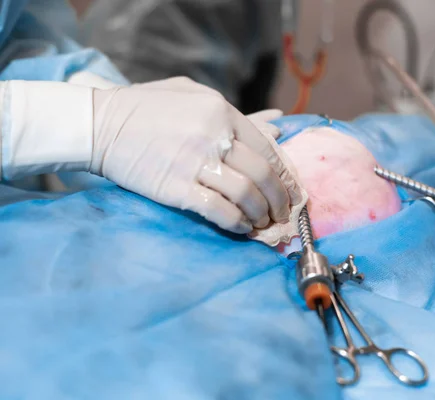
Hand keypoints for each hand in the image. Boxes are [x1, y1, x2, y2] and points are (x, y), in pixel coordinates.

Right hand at [91, 78, 299, 232]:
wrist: (99, 124)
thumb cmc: (145, 107)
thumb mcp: (190, 94)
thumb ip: (228, 112)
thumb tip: (269, 129)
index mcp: (221, 112)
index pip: (267, 149)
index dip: (285, 175)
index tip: (291, 191)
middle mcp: (214, 136)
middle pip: (262, 174)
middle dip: (279, 199)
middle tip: (283, 213)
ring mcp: (194, 163)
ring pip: (245, 195)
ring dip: (261, 214)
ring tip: (264, 224)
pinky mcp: (175, 188)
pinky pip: (219, 211)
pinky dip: (237, 223)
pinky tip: (242, 228)